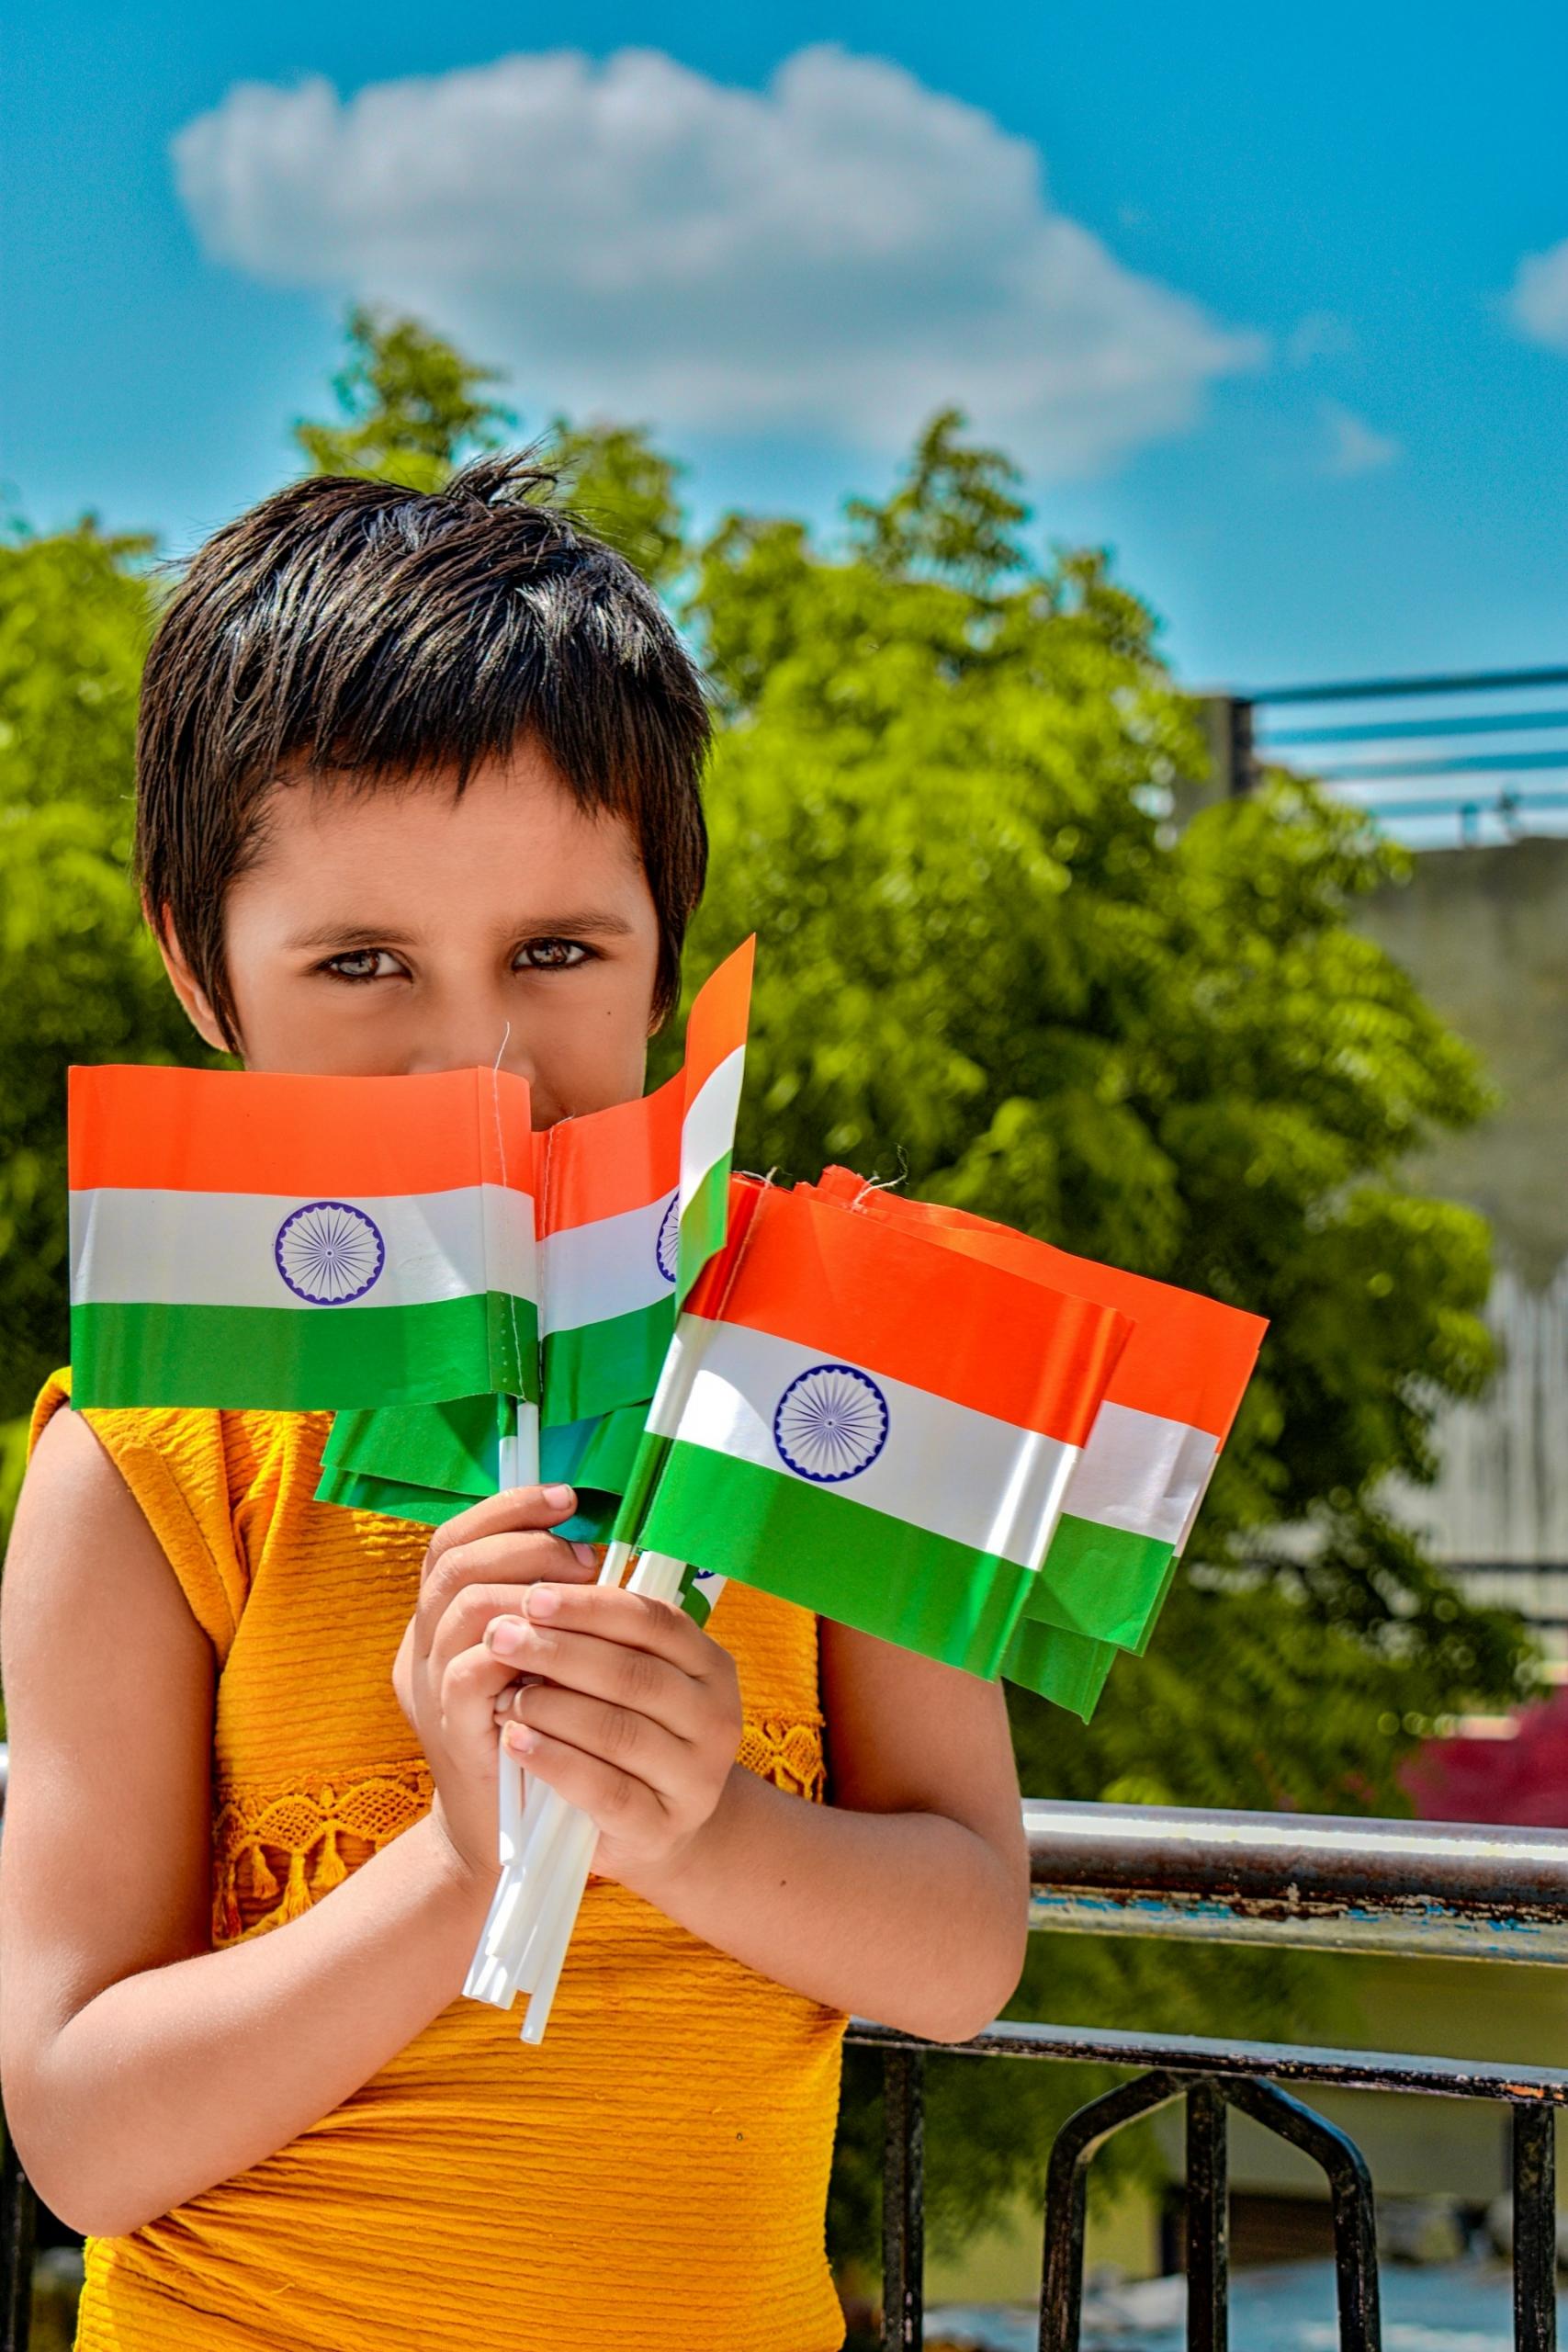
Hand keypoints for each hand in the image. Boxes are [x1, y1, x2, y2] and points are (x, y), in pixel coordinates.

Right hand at [393, 1486, 600, 1886]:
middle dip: (528, 1545)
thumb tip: (600, 1546)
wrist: (507, 1838)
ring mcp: (430, 1687)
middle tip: (588, 1555)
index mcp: (438, 1621)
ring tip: (586, 1591)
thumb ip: (547, 1609)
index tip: (567, 1499)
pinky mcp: (451, 1729)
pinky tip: (564, 1640)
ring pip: (464, 1606)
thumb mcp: (537, 1661)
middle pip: (454, 1562)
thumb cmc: (537, 1736)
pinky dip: (521, 1648)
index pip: (452, 1541)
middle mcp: (422, 1646)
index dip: (507, 1510)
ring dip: (530, 1588)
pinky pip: (472, 1670)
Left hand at [488, 1582, 743, 1889]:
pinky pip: (605, 1790)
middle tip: (501, 1637)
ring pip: (619, 1731)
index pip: (653, 1621)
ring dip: (552, 1708)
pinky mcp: (662, 1827)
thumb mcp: (631, 1682)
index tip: (532, 1596)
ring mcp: (695, 1778)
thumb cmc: (630, 1735)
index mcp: (709, 1666)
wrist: (652, 1828)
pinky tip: (515, 1743)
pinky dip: (555, 1761)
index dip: (590, 1606)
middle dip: (559, 1651)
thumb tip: (535, 1590)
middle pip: (633, 1674)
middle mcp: (715, 1717)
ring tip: (503, 1696)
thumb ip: (603, 1640)